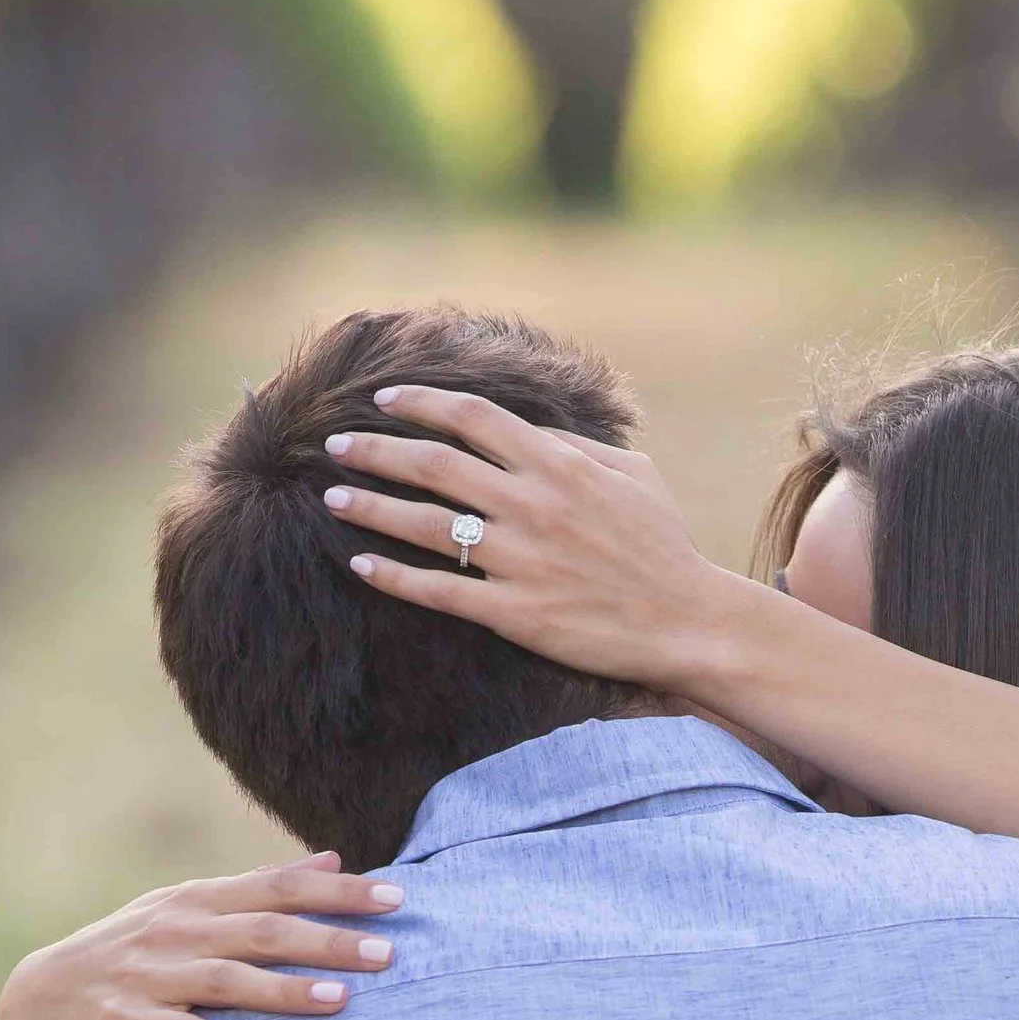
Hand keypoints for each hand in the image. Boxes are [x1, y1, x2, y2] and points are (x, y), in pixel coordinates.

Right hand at [0, 856, 401, 1019]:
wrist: (39, 1001)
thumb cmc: (133, 952)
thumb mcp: (189, 908)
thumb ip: (260, 887)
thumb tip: (332, 859)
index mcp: (197, 901)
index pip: (278, 888)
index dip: (338, 893)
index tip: (397, 899)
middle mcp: (177, 932)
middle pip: (263, 932)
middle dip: (328, 941)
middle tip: (389, 953)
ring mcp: (151, 977)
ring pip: (228, 980)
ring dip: (286, 991)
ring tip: (342, 1000)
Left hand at [321, 388, 738, 688]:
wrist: (687, 621)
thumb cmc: (663, 546)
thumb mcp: (635, 474)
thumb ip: (577, 445)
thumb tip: (529, 429)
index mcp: (559, 465)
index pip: (473, 417)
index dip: (421, 403)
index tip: (384, 399)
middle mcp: (532, 505)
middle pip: (434, 464)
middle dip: (376, 449)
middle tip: (336, 444)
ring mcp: (520, 560)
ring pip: (426, 525)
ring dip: (371, 507)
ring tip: (331, 497)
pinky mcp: (514, 612)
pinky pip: (438, 591)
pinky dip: (393, 575)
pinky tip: (360, 564)